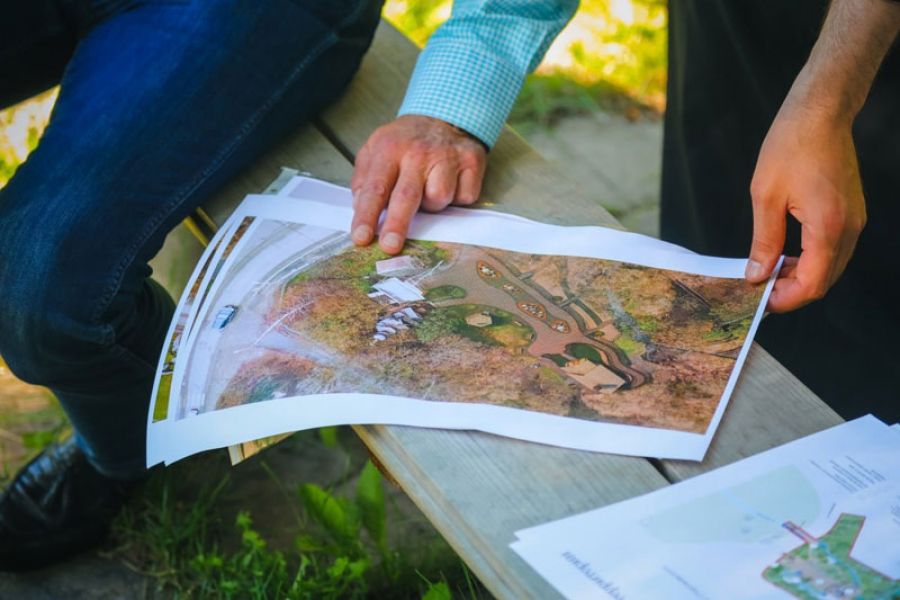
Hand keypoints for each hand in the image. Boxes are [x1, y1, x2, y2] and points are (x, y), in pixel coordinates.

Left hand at [350, 115, 486, 253]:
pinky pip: (463, 197)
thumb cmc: (405, 142)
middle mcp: (419, 152)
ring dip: (432, 204)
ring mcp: (448, 156)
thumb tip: (360, 208)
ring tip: (428, 188)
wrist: (444, 116)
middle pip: (407, 196)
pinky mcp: (472, 162)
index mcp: (389, 148)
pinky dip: (456, 197)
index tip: (362, 237)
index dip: (367, 215)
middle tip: (390, 246)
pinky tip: (450, 181)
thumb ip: (364, 179)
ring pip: (438, 199)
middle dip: (397, 224)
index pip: (376, 187)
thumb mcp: (375, 150)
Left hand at [745, 103, 865, 312]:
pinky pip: (834, 250)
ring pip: (830, 267)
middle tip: (759, 289)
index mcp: (828, 226)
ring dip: (801, 277)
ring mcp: (854, 220)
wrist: (820, 113)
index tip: (760, 301)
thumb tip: (756, 274)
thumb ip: (764, 242)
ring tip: (768, 272)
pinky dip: (811, 260)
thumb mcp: (765, 197)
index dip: (785, 300)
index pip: (812, 284)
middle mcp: (849, 228)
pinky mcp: (851, 213)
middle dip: (791, 292)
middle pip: (824, 281)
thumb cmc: (791, 146)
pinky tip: (786, 255)